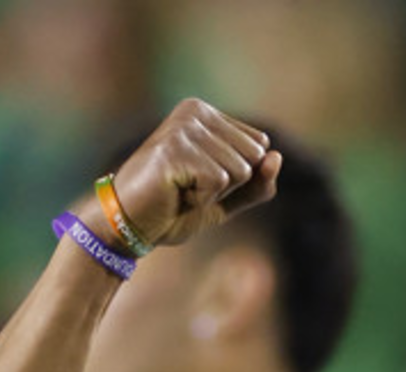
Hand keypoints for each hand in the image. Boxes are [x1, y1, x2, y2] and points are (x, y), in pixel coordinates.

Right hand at [102, 100, 280, 249]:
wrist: (127, 226)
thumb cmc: (174, 210)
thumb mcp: (227, 198)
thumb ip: (258, 182)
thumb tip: (278, 157)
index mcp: (205, 113)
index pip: (259, 147)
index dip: (236, 178)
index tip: (200, 180)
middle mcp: (194, 111)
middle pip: (252, 158)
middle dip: (228, 186)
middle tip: (190, 188)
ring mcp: (183, 127)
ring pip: (238, 170)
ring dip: (213, 193)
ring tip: (181, 190)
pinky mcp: (175, 148)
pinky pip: (218, 181)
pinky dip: (202, 199)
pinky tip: (174, 193)